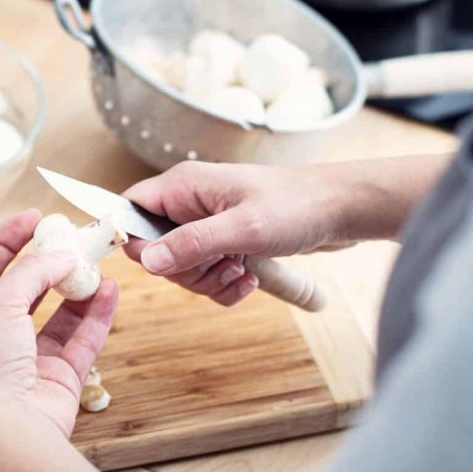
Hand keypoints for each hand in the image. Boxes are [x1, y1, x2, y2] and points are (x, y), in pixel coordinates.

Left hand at [0, 209, 119, 455]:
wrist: (8, 431)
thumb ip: (31, 272)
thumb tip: (60, 257)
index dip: (6, 239)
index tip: (35, 217)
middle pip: (24, 290)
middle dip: (48, 263)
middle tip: (72, 239)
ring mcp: (28, 360)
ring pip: (58, 314)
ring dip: (77, 288)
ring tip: (96, 263)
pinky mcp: (59, 378)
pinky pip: (82, 339)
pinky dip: (97, 315)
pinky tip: (110, 291)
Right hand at [123, 157, 448, 305]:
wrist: (343, 209)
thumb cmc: (297, 207)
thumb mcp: (242, 229)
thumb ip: (192, 244)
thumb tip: (147, 261)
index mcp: (184, 186)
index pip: (129, 210)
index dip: (135, 242)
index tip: (160, 266)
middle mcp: (190, 202)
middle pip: (156, 249)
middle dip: (186, 271)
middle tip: (221, 268)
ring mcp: (208, 222)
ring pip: (183, 267)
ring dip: (209, 281)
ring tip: (242, 273)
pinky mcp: (226, 241)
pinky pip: (208, 274)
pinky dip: (225, 286)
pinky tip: (250, 279)